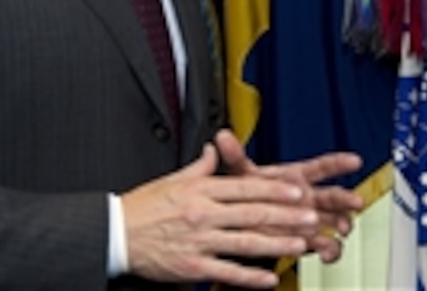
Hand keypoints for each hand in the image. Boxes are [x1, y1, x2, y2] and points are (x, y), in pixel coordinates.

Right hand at [121, 141, 320, 287]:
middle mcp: (203, 213)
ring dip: (276, 244)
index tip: (297, 190)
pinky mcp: (192, 265)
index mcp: (201, 189)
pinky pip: (226, 271)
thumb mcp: (173, 179)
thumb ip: (200, 166)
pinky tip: (268, 278)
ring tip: (300, 244)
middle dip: (285, 215)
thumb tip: (215, 149)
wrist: (116, 233)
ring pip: (245, 242)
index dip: (275, 189)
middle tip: (311, 216)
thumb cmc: (142, 207)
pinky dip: (249, 276)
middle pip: (252, 213)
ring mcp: (199, 240)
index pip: (246, 187)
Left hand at [214, 128, 363, 262]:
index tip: (354, 160)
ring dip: (343, 223)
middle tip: (355, 201)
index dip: (338, 163)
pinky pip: (327, 245)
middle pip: (333, 195)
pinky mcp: (309, 240)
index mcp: (296, 177)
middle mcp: (308, 197)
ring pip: (336, 219)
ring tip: (343, 228)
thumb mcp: (242, 176)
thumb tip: (222, 137)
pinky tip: (327, 253)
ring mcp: (311, 219)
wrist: (245, 222)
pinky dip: (331, 250)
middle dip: (346, 198)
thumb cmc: (250, 194)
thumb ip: (235, 158)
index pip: (320, 167)